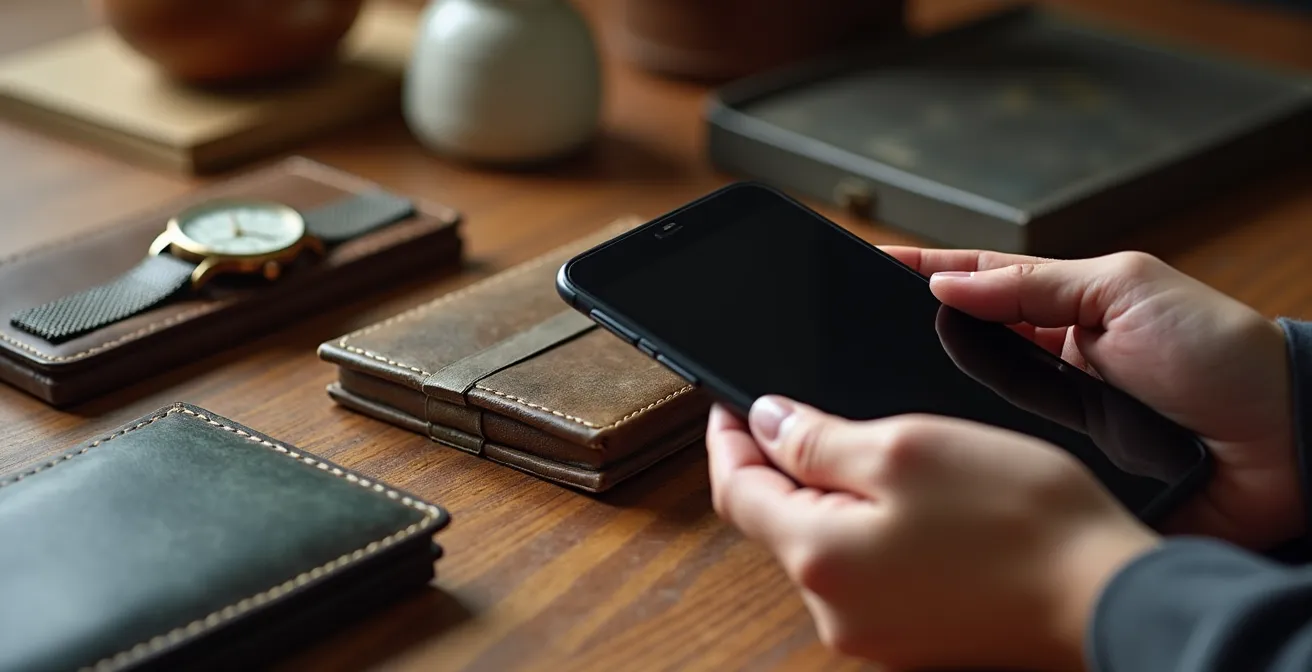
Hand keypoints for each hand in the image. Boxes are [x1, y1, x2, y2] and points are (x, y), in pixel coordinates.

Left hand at [707, 400, 1156, 670]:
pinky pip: (866, 571)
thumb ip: (817, 440)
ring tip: (877, 452)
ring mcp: (873, 633)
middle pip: (777, 520)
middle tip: (805, 412)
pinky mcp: (911, 637)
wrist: (1109, 595)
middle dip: (782, 465)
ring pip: (823, 544)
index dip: (727, 439)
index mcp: (819, 557)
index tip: (728, 403)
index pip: (736, 491)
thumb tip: (763, 422)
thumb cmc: (1022, 520)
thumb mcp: (906, 448)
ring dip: (830, 496)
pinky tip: (914, 504)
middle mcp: (834, 609)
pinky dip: (869, 529)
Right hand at [886, 247, 1296, 549]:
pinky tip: (936, 446)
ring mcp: (1053, 423)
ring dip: (938, 397)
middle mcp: (1051, 367)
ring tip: (880, 383)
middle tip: (857, 328)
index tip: (868, 261)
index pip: (979, 284)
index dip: (927, 272)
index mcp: (1067, 312)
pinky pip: (1004, 461)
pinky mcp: (1061, 474)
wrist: (1284, 446)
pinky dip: (973, 454)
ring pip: (974, 408)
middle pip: (963, 346)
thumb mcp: (1128, 290)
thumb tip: (945, 284)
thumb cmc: (1222, 357)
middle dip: (912, 335)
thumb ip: (1035, 285)